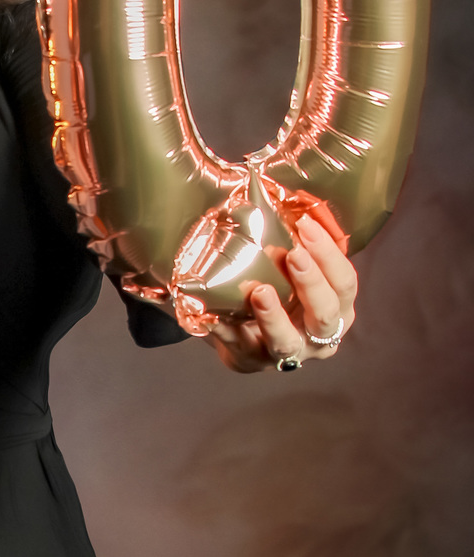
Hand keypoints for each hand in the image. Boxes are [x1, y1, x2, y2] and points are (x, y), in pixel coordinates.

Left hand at [205, 214, 356, 373]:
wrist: (246, 333)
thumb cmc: (280, 291)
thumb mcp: (297, 269)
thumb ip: (301, 242)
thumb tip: (294, 196)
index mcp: (337, 308)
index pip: (345, 283)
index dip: (330, 255)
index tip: (306, 225)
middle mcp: (319, 337)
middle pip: (326, 313)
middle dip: (311, 283)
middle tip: (293, 254)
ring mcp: (285, 354)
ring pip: (286, 341)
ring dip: (274, 316)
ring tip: (259, 292)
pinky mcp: (250, 360)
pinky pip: (237, 346)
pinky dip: (223, 330)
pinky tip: (211, 314)